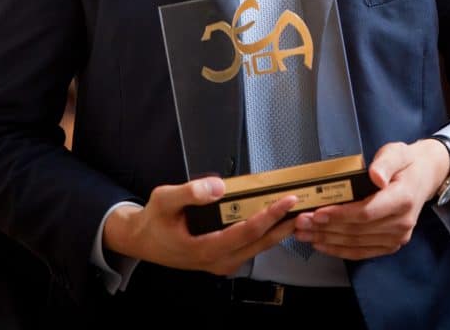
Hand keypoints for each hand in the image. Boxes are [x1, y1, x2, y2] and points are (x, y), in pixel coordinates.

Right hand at [104, 176, 299, 275]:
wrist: (142, 241)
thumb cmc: (154, 219)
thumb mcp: (165, 199)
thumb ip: (190, 192)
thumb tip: (219, 186)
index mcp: (205, 249)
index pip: (246, 232)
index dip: (269, 216)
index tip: (288, 200)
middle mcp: (218, 261)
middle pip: (259, 244)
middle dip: (284, 225)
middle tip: (307, 208)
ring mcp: (221, 264)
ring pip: (257, 248)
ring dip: (278, 232)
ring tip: (299, 214)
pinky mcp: (222, 260)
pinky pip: (250, 248)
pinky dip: (266, 235)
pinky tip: (277, 222)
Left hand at [292, 138, 449, 259]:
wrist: (424, 177)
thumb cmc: (405, 162)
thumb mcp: (397, 152)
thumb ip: (385, 163)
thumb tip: (376, 176)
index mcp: (402, 199)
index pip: (366, 212)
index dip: (341, 215)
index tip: (318, 213)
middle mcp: (402, 223)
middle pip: (358, 231)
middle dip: (326, 228)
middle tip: (301, 223)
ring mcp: (397, 237)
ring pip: (357, 243)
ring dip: (328, 240)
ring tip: (304, 233)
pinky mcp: (391, 244)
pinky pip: (363, 251)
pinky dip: (340, 250)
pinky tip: (322, 244)